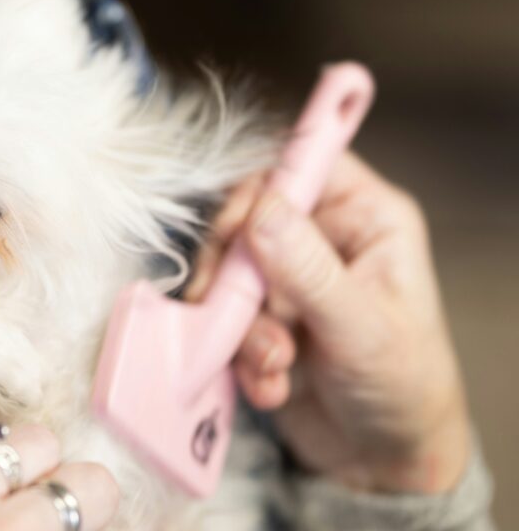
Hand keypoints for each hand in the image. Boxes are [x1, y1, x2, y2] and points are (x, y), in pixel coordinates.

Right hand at [187, 153, 470, 493]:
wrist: (383, 462)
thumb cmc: (404, 387)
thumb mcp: (361, 327)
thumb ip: (309, 270)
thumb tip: (262, 211)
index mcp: (365, 220)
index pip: (302, 166)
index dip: (261, 188)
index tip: (235, 230)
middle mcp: (322, 240)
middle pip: (246, 220)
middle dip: (236, 276)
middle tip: (234, 311)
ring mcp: (288, 281)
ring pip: (228, 276)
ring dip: (239, 327)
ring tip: (273, 366)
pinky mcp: (261, 319)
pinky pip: (223, 319)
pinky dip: (237, 356)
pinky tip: (269, 386)